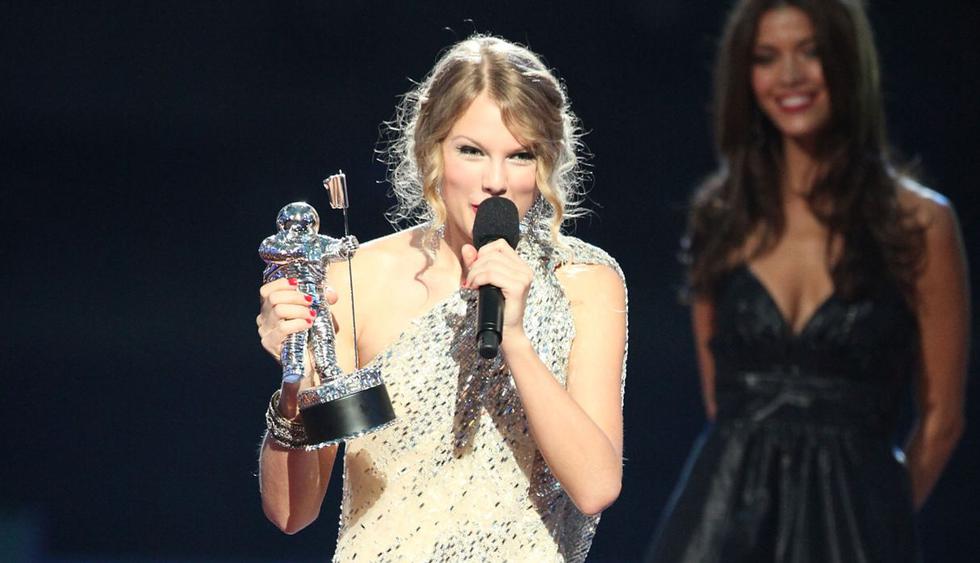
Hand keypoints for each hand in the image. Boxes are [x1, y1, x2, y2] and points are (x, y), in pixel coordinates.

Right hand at [257, 277, 338, 417]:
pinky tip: (307, 325)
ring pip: (278, 310)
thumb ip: (322, 301)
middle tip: (310, 302)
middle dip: (296, 296)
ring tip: (311, 316)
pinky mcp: (270, 343)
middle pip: (274, 297)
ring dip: (299, 310)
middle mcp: (263, 319)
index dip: (282, 284)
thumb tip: (331, 294)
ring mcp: (265, 331)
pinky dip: (298, 323)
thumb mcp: (316, 313)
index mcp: (270, 309)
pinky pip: (282, 327)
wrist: (308, 364)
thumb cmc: (310, 337)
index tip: (298, 285)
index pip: (267, 290)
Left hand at [462, 239, 532, 341]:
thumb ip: (476, 263)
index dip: (483, 253)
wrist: (506, 330)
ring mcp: (523, 278)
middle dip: (475, 265)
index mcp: (520, 266)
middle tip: (470, 280)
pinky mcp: (518, 287)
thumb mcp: (485, 281)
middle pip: (492, 254)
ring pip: (491, 264)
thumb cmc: (496, 307)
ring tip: (472, 285)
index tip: (475, 267)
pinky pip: (492, 274)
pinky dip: (479, 279)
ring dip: (475, 273)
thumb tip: (466, 248)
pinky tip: (476, 287)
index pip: (499, 245)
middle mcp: (525, 270)